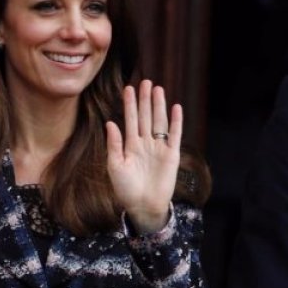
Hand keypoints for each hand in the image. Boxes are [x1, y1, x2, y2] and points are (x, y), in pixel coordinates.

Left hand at [106, 80, 181, 232]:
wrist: (143, 206)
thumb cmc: (125, 189)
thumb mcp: (115, 166)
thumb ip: (114, 144)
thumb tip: (111, 123)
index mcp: (130, 145)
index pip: (130, 120)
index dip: (129, 104)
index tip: (128, 88)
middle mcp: (145, 143)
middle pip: (146, 116)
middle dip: (145, 100)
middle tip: (145, 82)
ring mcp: (159, 148)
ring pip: (159, 122)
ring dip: (159, 106)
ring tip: (158, 89)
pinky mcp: (171, 155)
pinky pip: (174, 135)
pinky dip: (176, 122)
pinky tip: (176, 108)